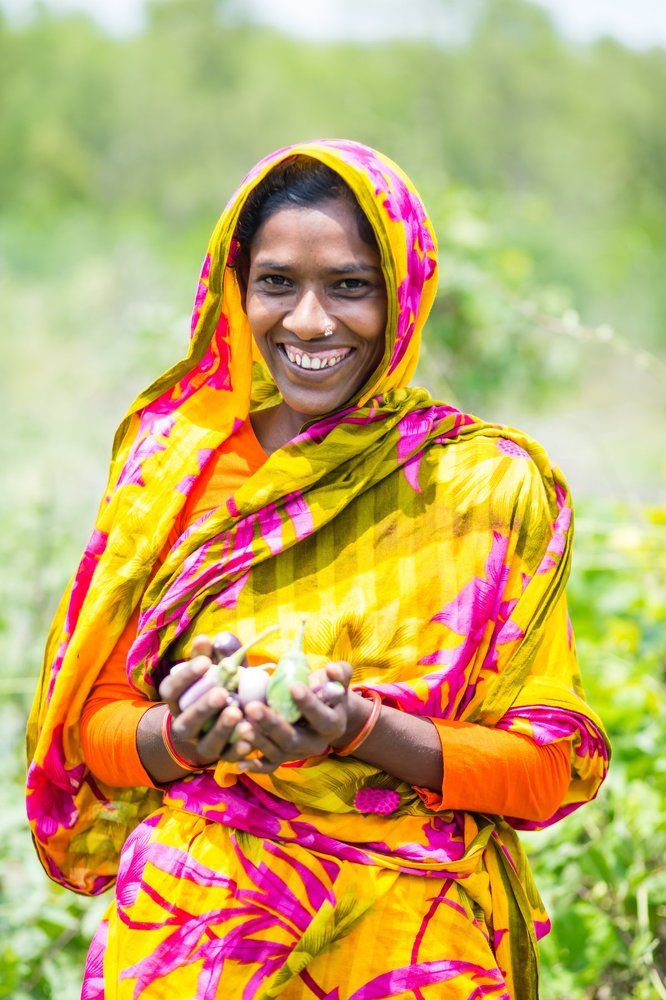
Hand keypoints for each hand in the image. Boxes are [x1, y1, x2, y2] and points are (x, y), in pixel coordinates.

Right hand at [158, 632, 253, 767]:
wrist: (213, 725)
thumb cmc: (214, 687)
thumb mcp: (210, 671)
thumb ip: (208, 656)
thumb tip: (207, 638)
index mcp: (176, 701)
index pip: (171, 689)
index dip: (186, 677)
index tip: (205, 662)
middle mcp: (183, 725)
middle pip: (187, 720)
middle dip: (203, 707)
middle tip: (221, 693)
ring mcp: (200, 744)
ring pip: (206, 743)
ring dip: (221, 729)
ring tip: (237, 713)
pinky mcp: (220, 757)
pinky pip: (227, 757)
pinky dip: (238, 749)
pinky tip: (249, 737)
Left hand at [234, 660, 358, 773]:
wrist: (327, 714)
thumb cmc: (329, 691)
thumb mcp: (338, 681)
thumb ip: (340, 673)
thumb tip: (332, 669)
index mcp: (333, 725)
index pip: (322, 717)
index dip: (309, 704)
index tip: (294, 687)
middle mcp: (317, 744)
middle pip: (294, 738)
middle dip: (272, 724)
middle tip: (252, 707)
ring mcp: (299, 753)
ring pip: (279, 752)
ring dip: (259, 740)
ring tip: (242, 727)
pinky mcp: (284, 758)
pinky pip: (269, 765)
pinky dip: (255, 765)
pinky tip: (239, 762)